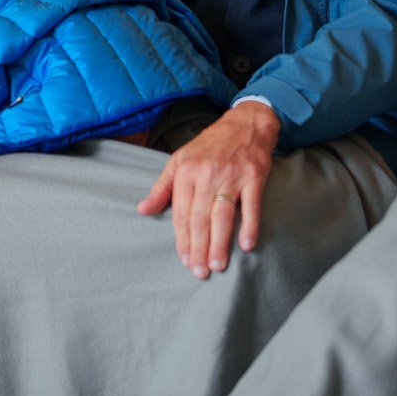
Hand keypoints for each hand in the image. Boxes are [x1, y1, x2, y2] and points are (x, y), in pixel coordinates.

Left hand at [138, 102, 279, 279]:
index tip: (185, 260)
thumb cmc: (210, 145)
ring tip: (216, 265)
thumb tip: (142, 210)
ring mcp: (231, 177)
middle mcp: (207, 175)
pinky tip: (246, 245)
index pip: (181, 212)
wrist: (245, 123)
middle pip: (200, 218)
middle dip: (199, 247)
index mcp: (186, 172)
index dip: (182, 238)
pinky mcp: (254, 177)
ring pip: (223, 215)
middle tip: (199, 271)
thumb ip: (161, 187)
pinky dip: (250, 226)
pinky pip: (251, 206)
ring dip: (219, 242)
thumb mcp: (179, 160)